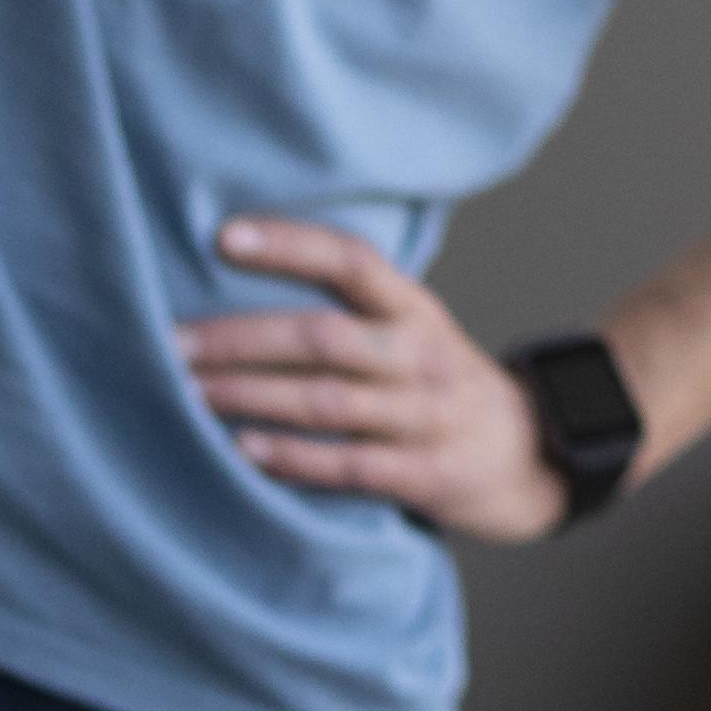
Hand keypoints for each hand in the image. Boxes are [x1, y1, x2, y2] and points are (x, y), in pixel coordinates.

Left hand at [178, 218, 573, 542]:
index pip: (353, 261)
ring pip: (326, 401)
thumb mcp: (417, 336)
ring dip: (249, 396)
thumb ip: (352, 317)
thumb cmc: (445, 392)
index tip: (224, 235)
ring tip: (186, 394)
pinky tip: (242, 451)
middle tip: (169, 343)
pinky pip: (349, 465)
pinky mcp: (427, 474)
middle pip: (322, 336)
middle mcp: (423, 357)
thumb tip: (236, 294)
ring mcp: (427, 417)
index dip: (290, 244)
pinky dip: (292, 458)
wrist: (540, 460)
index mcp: (417, 311)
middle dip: (237, 339)